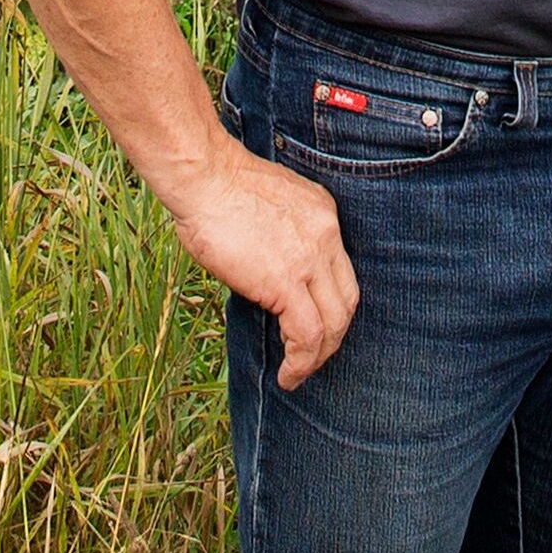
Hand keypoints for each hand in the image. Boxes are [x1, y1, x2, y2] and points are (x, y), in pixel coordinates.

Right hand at [167, 138, 362, 388]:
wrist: (204, 177)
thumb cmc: (217, 187)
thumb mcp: (268, 205)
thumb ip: (283, 236)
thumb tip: (270, 274)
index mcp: (322, 213)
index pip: (341, 271)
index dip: (331, 305)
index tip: (314, 326)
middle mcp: (326, 235)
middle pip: (346, 300)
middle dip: (332, 337)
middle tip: (311, 358)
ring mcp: (310, 259)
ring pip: (333, 323)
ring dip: (318, 357)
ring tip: (298, 374)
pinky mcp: (286, 282)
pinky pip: (306, 335)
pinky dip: (301, 362)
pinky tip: (288, 375)